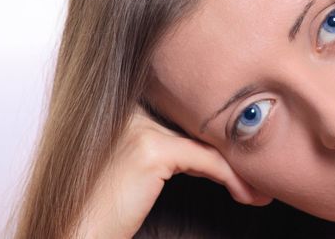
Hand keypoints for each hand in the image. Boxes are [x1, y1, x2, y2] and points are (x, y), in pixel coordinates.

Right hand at [76, 104, 271, 237]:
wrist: (75, 231)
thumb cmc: (104, 206)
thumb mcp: (138, 167)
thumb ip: (167, 147)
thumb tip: (212, 150)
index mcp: (126, 108)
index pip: (187, 115)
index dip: (216, 136)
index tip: (241, 156)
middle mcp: (132, 110)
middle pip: (198, 125)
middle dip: (230, 150)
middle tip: (258, 170)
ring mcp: (140, 127)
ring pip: (206, 142)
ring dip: (238, 166)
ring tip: (258, 185)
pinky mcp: (151, 150)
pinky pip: (207, 161)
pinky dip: (232, 178)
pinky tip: (248, 193)